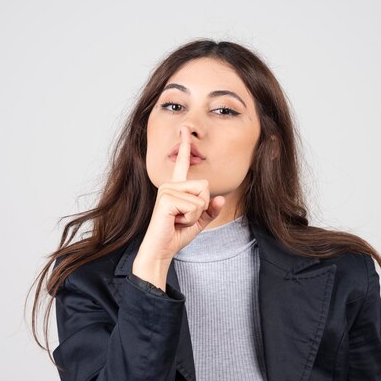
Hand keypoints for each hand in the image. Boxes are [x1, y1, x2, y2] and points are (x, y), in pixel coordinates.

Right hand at [132, 126, 225, 286]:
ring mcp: (167, 190)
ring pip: (201, 197)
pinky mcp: (167, 199)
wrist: (160, 250)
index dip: (184, 145)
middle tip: (183, 218)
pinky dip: (191, 219)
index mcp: (176, 186)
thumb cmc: (175, 235)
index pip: (182, 162)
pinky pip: (195, 206)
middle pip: (205, 186)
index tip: (185, 129)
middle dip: (202, 206)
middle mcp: (169, 184)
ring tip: (178, 220)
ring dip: (195, 215)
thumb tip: (221, 199)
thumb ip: (210, 210)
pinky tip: (176, 222)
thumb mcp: (198, 221)